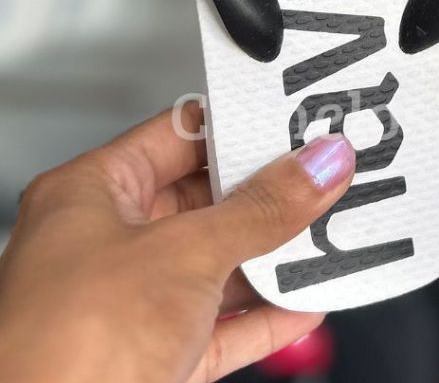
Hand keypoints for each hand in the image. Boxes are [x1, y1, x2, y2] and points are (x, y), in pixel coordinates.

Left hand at [0, 101, 354, 382]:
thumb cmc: (66, 350)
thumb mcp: (186, 254)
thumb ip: (262, 209)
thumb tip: (317, 166)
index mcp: (90, 195)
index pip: (179, 135)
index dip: (240, 125)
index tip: (297, 121)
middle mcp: (106, 245)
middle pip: (206, 201)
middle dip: (269, 194)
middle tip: (326, 176)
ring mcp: (130, 305)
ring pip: (219, 265)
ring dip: (275, 256)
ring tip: (330, 231)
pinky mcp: (153, 360)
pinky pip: (223, 325)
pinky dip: (267, 316)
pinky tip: (307, 302)